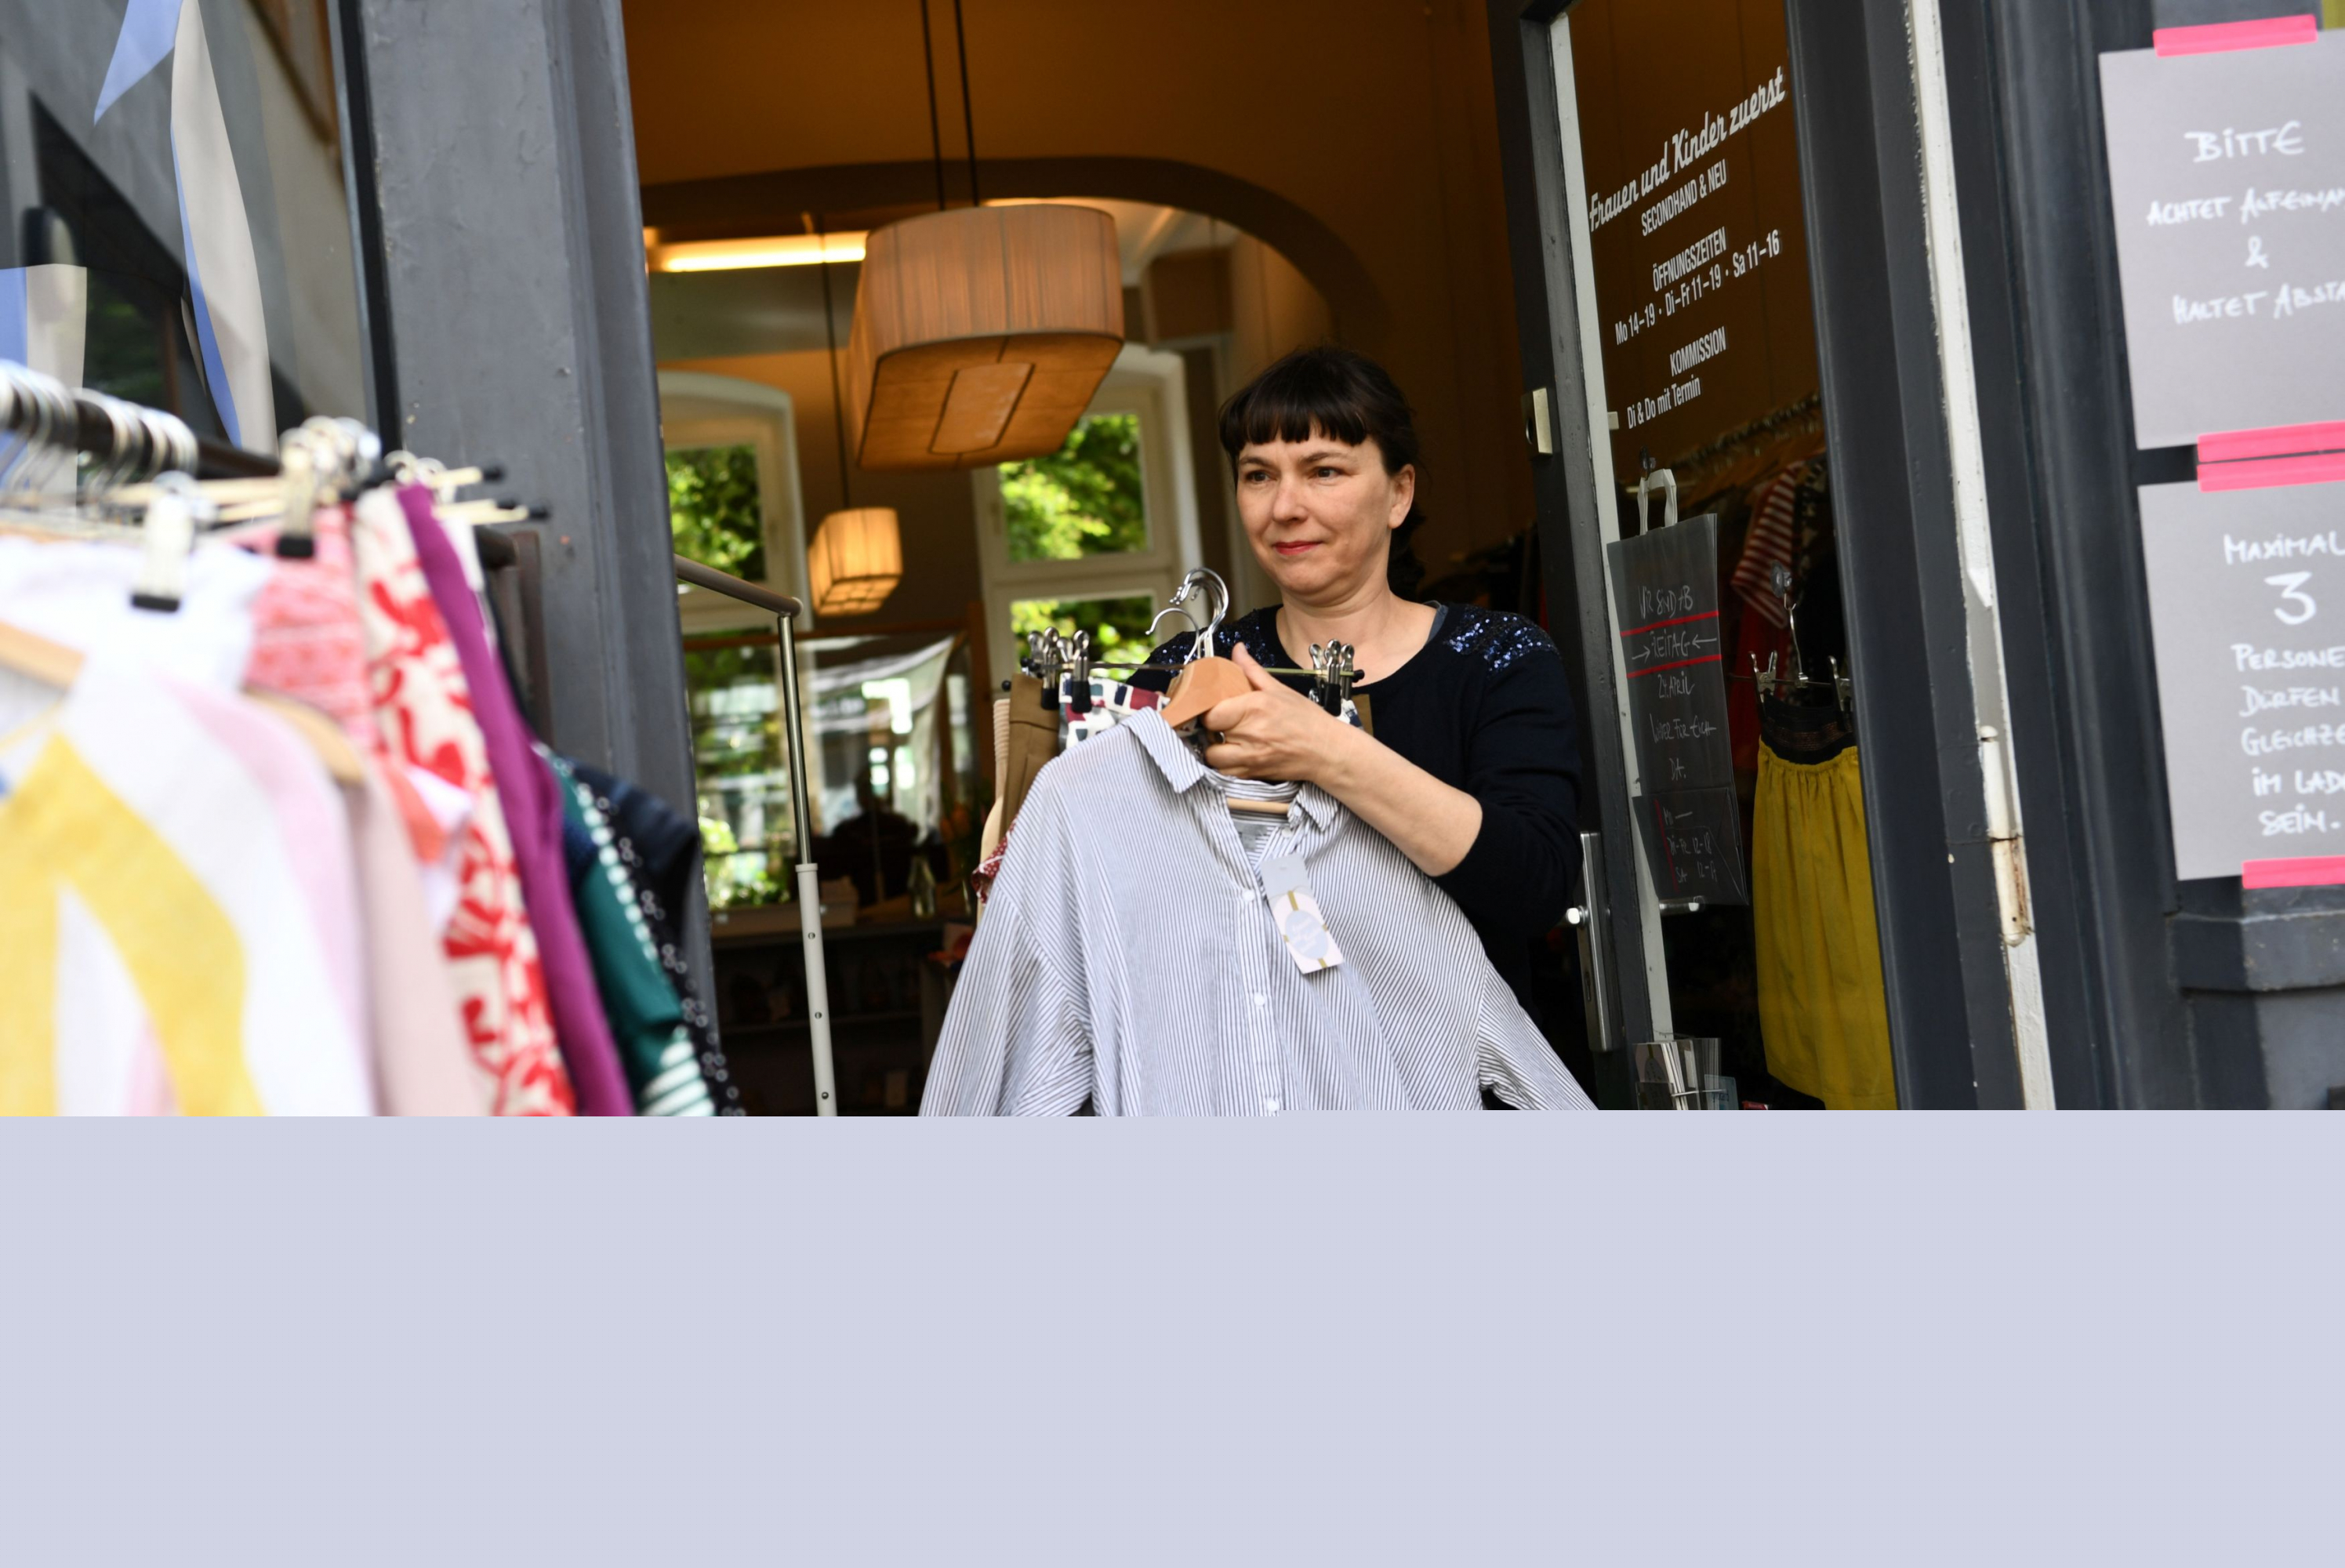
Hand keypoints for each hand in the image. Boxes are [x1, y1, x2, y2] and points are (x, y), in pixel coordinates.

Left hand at [1199, 643, 1356, 784]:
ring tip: (1225, 740)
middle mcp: (1249, 734)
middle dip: (1211, 728)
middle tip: (1220, 722)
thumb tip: (1237, 650)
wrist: (1327, 750)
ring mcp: (1250, 757)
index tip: (1212, 707)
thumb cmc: (1306, 720)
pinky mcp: (1253, 774)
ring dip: (1215, 749)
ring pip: (1213, 757)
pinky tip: (1235, 754)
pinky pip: (1226, 772)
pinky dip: (1226, 765)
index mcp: (1254, 708)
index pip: (1210, 713)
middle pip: (1209, 734)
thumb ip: (1251, 670)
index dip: (1207, 710)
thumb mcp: (1279, 689)